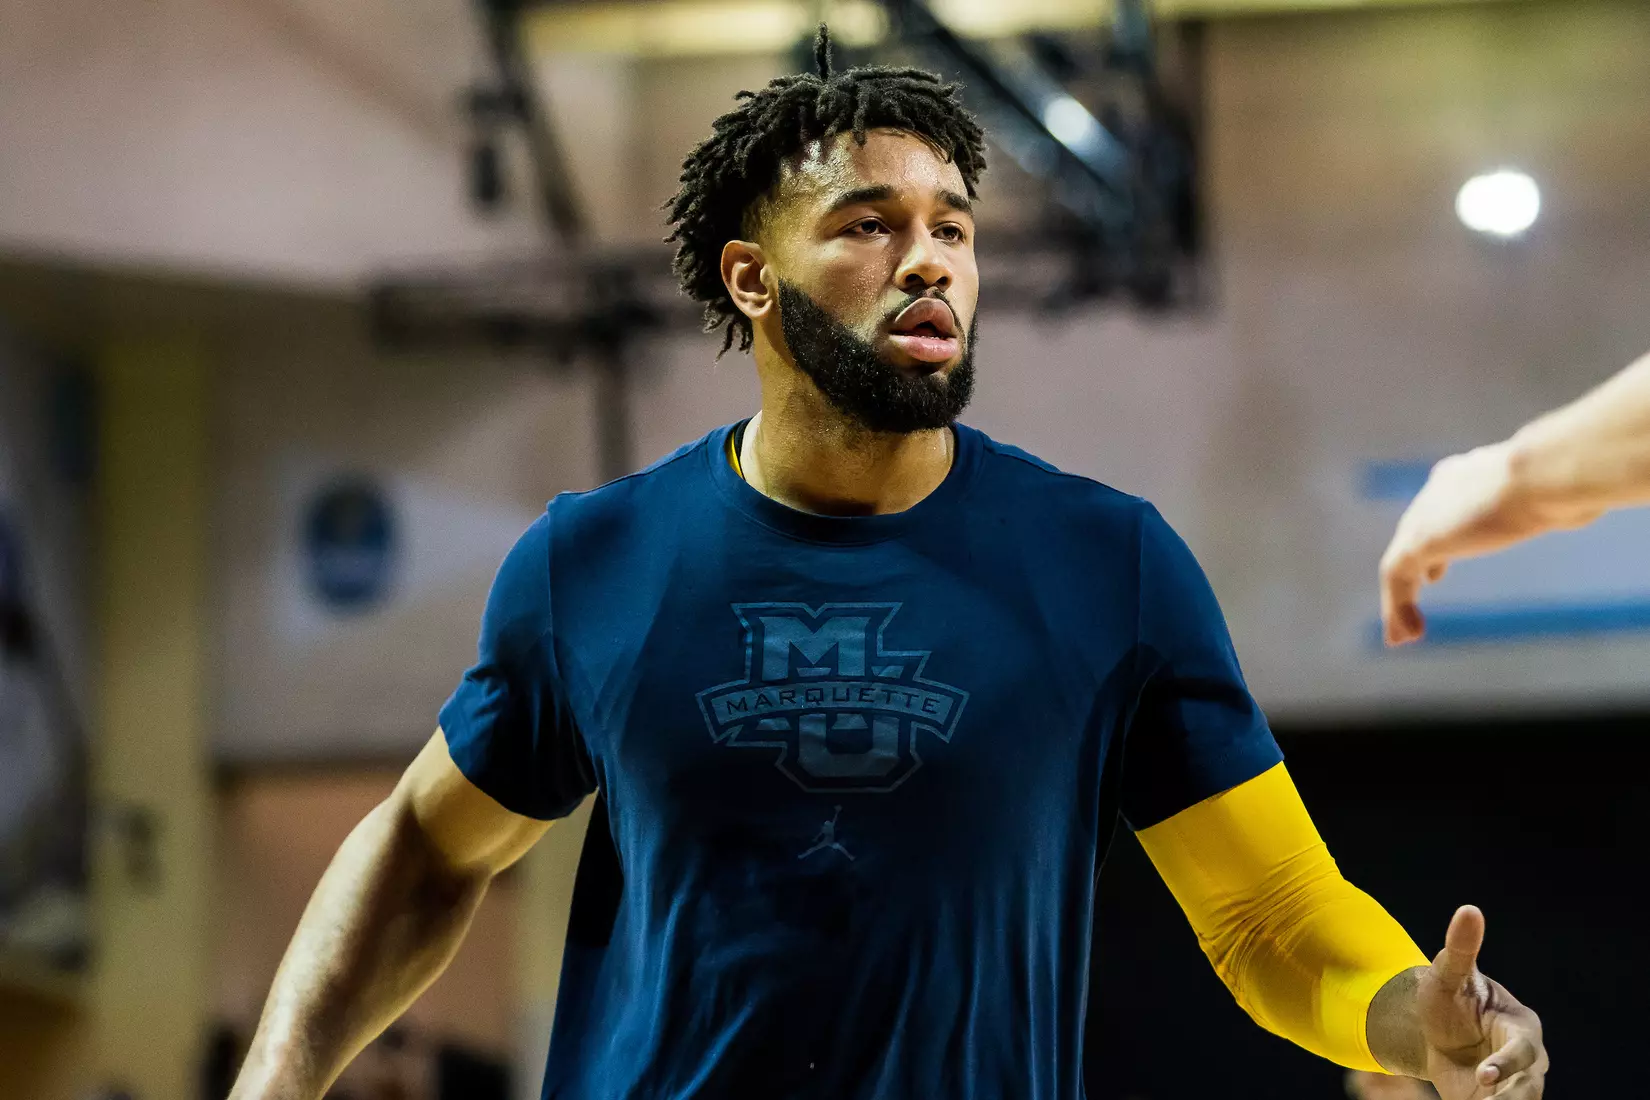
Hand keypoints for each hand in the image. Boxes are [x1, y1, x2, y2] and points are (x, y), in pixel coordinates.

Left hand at [1378, 443, 1597, 645]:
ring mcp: (1424, 515)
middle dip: (1414, 573)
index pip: (1437, 512)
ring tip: (1405, 637)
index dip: (1435, 546)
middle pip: (1414, 537)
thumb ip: (1552, 505)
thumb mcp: (1557, 495)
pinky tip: (1408, 633)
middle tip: (1412, 609)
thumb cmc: (1559, 483)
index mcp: (1466, 476)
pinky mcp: (1418, 539)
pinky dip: (1396, 607)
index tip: (1434, 576)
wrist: (1540, 475)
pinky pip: (1396, 578)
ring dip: (1398, 602)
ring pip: (1400, 564)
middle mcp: (1438, 492)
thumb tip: (1578, 512)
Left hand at [1416, 906, 1545, 1099]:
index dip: (1506, 1064)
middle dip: (1513, 1098)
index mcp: (1521, 1028)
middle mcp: (1526, 1061)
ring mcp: (1514, 1086)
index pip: (1522, 1050)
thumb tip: (1469, 910)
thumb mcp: (1446, 975)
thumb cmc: (1447, 998)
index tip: (1485, 1076)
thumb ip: (1460, 949)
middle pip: (1530, 1087)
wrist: (1433, 1032)